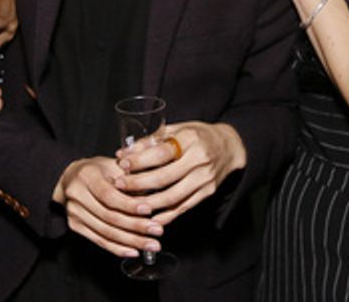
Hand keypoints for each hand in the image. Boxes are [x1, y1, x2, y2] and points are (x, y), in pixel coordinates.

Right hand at [53, 156, 165, 258]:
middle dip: (136, 226)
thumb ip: (131, 178)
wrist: (70, 178)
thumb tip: (153, 196)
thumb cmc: (98, 170)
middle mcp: (77, 195)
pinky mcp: (75, 226)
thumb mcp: (113, 165)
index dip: (129, 204)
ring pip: (106, 232)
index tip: (149, 210)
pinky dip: (118, 248)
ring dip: (131, 241)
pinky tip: (134, 251)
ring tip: (152, 244)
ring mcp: (74, 213)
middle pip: (109, 216)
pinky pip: (99, 241)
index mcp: (87, 176)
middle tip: (158, 231)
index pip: (109, 195)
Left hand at [113, 121, 246, 226]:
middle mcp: (199, 160)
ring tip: (129, 204)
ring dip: (148, 204)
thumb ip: (152, 140)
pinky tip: (150, 218)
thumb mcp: (177, 129)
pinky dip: (165, 216)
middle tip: (119, 185)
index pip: (161, 152)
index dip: (139, 160)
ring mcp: (204, 179)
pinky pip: (183, 208)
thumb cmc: (198, 135)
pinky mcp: (207, 193)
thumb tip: (124, 152)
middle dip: (138, 184)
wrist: (230, 147)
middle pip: (164, 177)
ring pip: (172, 197)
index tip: (122, 164)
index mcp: (190, 139)